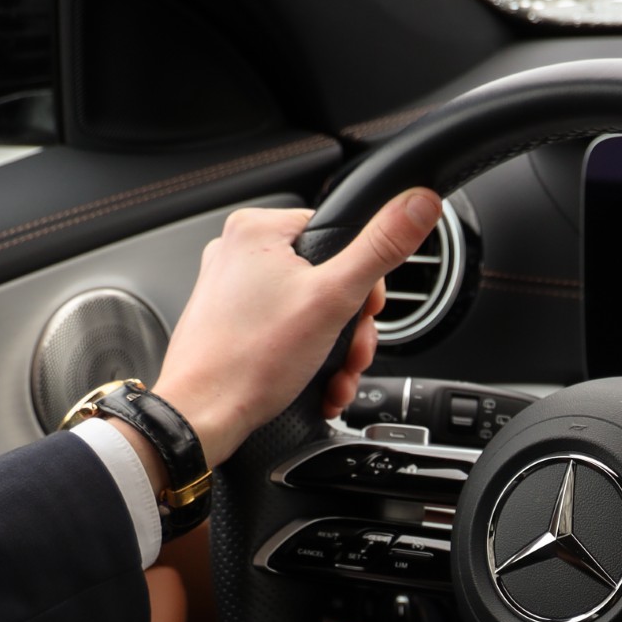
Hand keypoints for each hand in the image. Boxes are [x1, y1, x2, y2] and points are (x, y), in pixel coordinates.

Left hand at [148, 190, 441, 466]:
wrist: (202, 416)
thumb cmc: (249, 360)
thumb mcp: (333, 299)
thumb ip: (381, 248)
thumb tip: (419, 205)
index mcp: (257, 229)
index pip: (338, 235)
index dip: (365, 279)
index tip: (366, 313)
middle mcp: (238, 253)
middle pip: (327, 278)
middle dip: (351, 326)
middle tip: (351, 352)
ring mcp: (231, 290)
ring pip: (310, 309)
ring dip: (335, 349)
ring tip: (334, 375)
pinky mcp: (230, 322)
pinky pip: (285, 329)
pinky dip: (308, 357)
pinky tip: (317, 382)